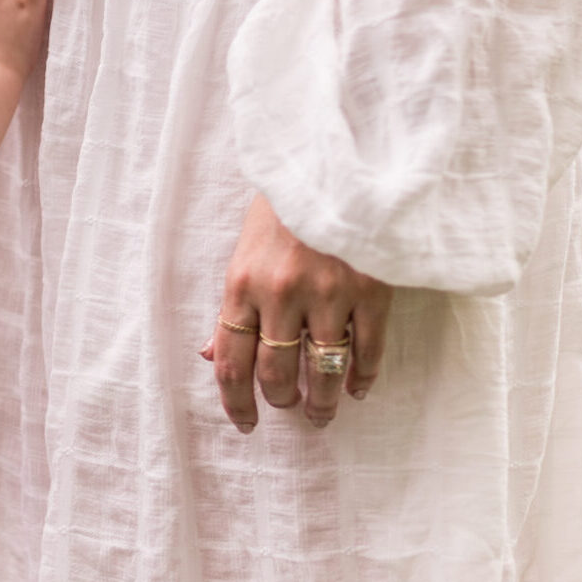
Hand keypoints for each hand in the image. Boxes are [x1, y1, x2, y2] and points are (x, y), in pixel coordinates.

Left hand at [201, 195, 391, 431]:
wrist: (337, 159)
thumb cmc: (286, 204)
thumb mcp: (246, 247)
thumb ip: (232, 305)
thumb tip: (210, 354)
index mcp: (242, 282)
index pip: (229, 360)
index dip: (235, 401)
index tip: (245, 423)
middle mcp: (282, 293)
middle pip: (275, 374)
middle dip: (281, 402)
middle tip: (289, 410)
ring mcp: (329, 293)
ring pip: (323, 371)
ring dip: (322, 402)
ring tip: (324, 413)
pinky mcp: (371, 289)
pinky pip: (366, 351)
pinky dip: (362, 377)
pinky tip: (357, 387)